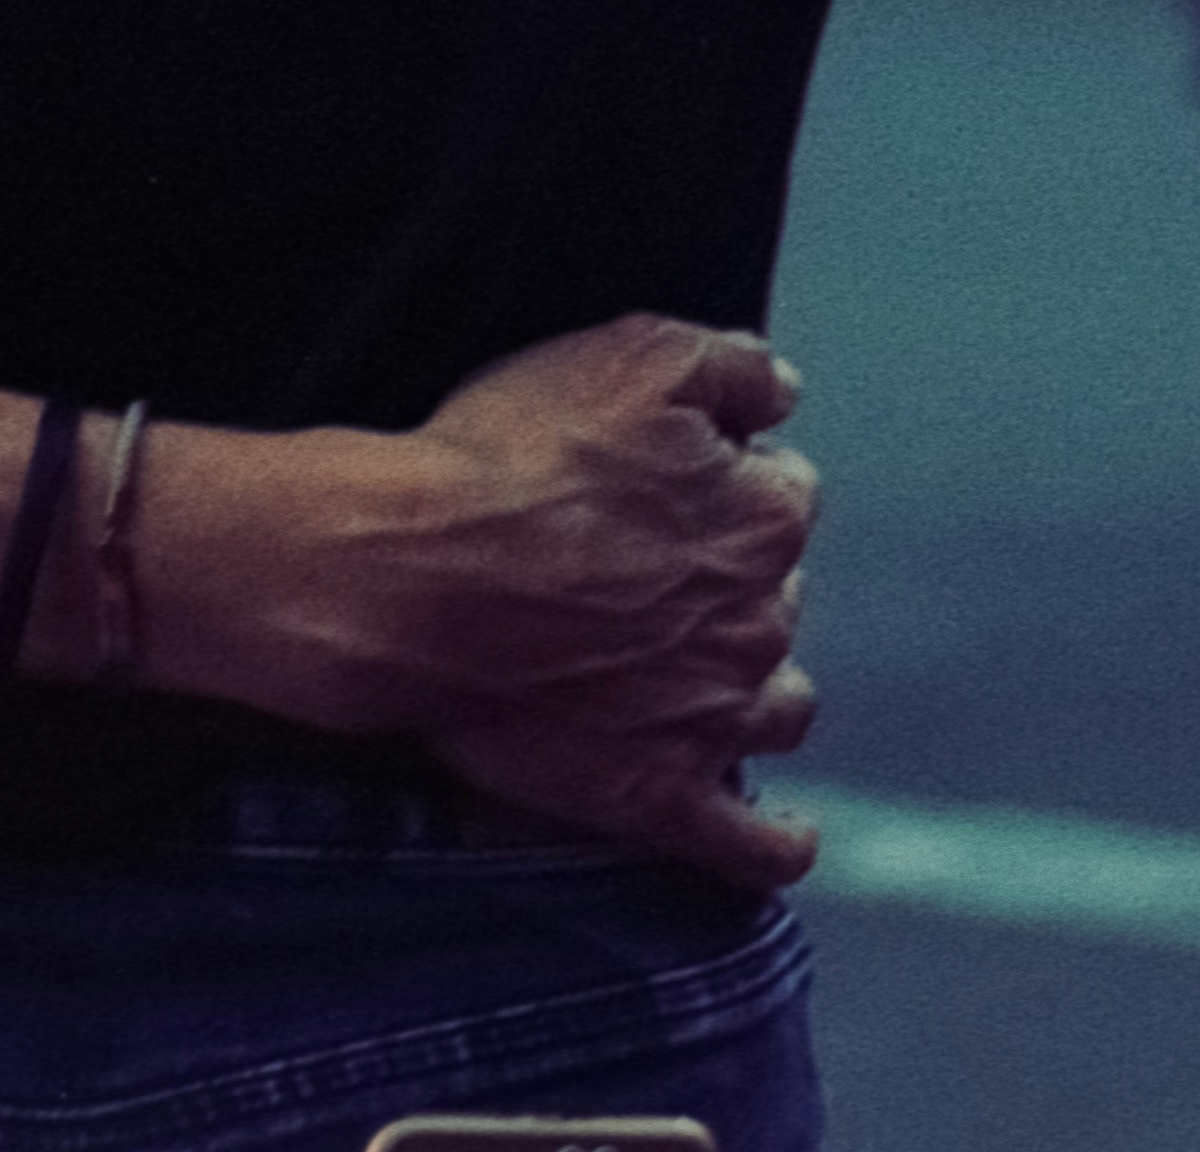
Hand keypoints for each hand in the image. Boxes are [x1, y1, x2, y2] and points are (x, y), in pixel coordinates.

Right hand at [287, 314, 823, 884]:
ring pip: (779, 709)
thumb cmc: (509, 460)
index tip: (672, 481)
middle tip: (645, 568)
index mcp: (762, 519)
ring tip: (697, 675)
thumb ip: (738, 367)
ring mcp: (713, 721)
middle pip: (774, 596)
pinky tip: (775, 834)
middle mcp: (758, 624)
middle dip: (728, 580)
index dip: (728, 477)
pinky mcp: (658, 798)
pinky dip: (773, 842)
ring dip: (754, 690)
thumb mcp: (634, 354)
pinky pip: (753, 845)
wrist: (414, 582)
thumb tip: (785, 393)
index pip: (784, 490)